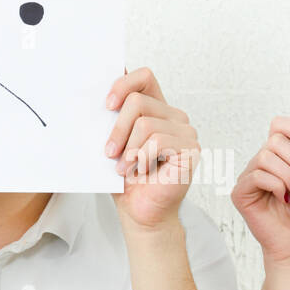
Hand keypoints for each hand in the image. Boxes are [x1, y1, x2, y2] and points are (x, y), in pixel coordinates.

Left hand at [105, 67, 198, 229]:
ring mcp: (186, 132)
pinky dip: (141, 158)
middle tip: (109, 152)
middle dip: (117, 129)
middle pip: (138, 102)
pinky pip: (158, 141)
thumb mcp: (114, 142)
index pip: (144, 77)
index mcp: (157, 109)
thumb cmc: (127, 180)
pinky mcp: (191, 150)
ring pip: (145, 123)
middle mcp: (174, 117)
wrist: (139, 212)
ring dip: (128, 149)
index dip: (124, 84)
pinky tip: (140, 171)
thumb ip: (111, 118)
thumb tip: (98, 95)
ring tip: (125, 167)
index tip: (107, 104)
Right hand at [232, 117, 289, 264]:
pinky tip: (285, 200)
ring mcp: (248, 176)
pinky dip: (276, 186)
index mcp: (279, 155)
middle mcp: (261, 162)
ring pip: (266, 158)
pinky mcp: (240, 192)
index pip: (279, 125)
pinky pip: (257, 176)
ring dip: (289, 176)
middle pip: (275, 140)